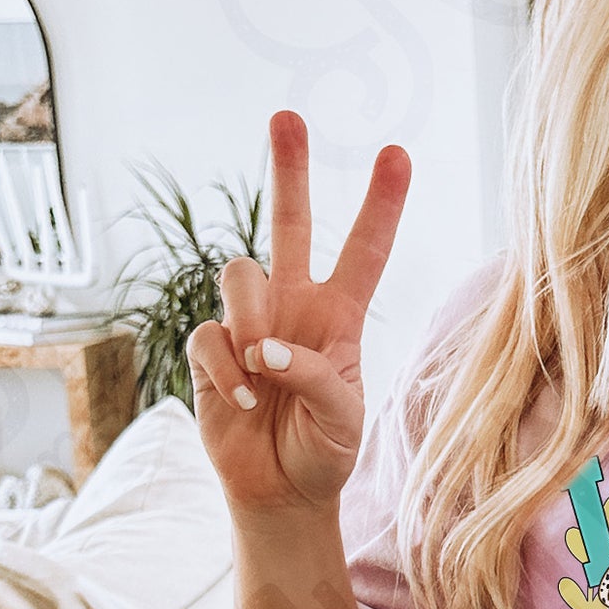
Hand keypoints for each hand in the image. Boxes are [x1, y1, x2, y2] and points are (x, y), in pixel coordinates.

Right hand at [187, 110, 411, 520]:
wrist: (282, 493)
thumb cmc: (324, 453)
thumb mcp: (344, 422)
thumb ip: (318, 378)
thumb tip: (267, 347)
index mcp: (340, 317)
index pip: (364, 252)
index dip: (380, 205)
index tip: (398, 154)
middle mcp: (294, 307)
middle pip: (288, 223)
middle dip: (289, 169)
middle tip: (287, 115)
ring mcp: (249, 324)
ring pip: (239, 273)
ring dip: (251, 319)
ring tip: (266, 373)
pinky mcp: (212, 351)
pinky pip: (210, 336)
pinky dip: (227, 372)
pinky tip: (245, 405)